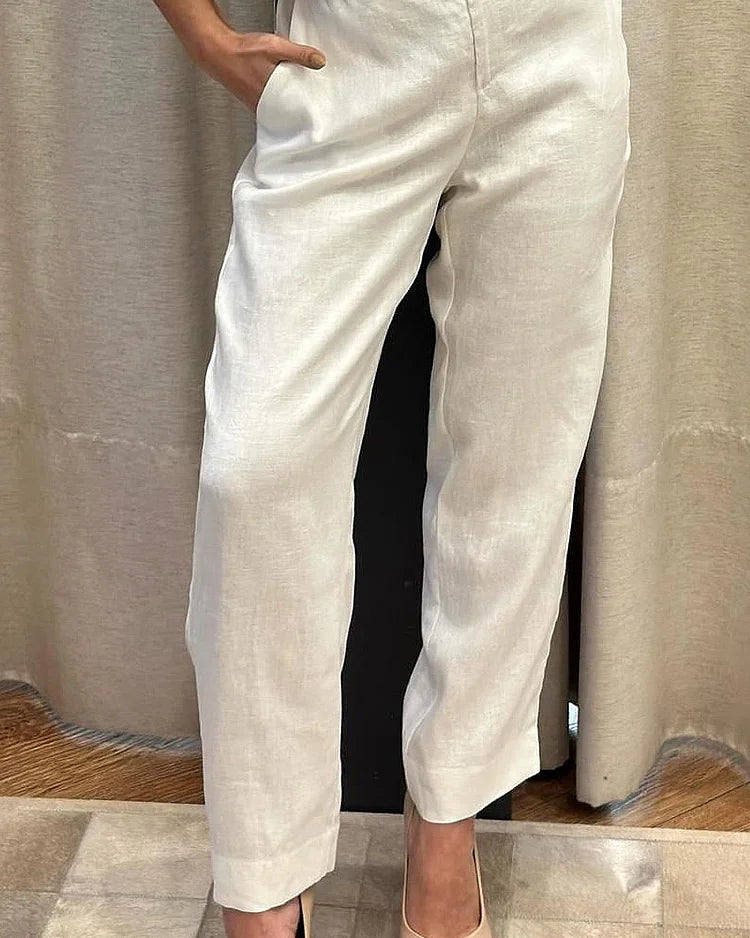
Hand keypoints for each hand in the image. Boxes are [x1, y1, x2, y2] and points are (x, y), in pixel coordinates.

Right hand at [190, 27, 325, 114]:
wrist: (218, 51)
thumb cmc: (242, 52)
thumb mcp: (275, 47)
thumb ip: (299, 54)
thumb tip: (320, 61)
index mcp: (273, 98)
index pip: (297, 113)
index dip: (309, 113)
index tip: (320, 111)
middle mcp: (264, 106)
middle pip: (289, 114)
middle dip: (301, 111)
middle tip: (314, 108)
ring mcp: (257, 105)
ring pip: (279, 111)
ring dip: (290, 107)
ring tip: (301, 102)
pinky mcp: (253, 101)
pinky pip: (270, 106)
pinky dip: (278, 102)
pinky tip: (283, 95)